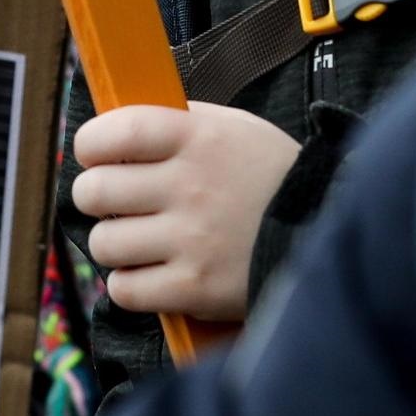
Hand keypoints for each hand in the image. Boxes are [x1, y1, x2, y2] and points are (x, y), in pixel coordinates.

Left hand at [69, 103, 299, 321]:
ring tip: (137, 241)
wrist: (325, 231)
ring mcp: (191, 239)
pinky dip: (129, 284)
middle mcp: (190, 185)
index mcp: (198, 137)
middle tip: (111, 202)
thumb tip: (118, 129)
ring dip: (114, 244)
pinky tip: (149, 273)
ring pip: (104, 243)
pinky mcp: (194, 288)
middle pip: (96, 191)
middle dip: (94, 197)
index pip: (116, 132)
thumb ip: (179, 125)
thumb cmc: (272, 177)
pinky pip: (126, 289)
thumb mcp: (235, 129)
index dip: (90, 145)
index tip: (93, 155)